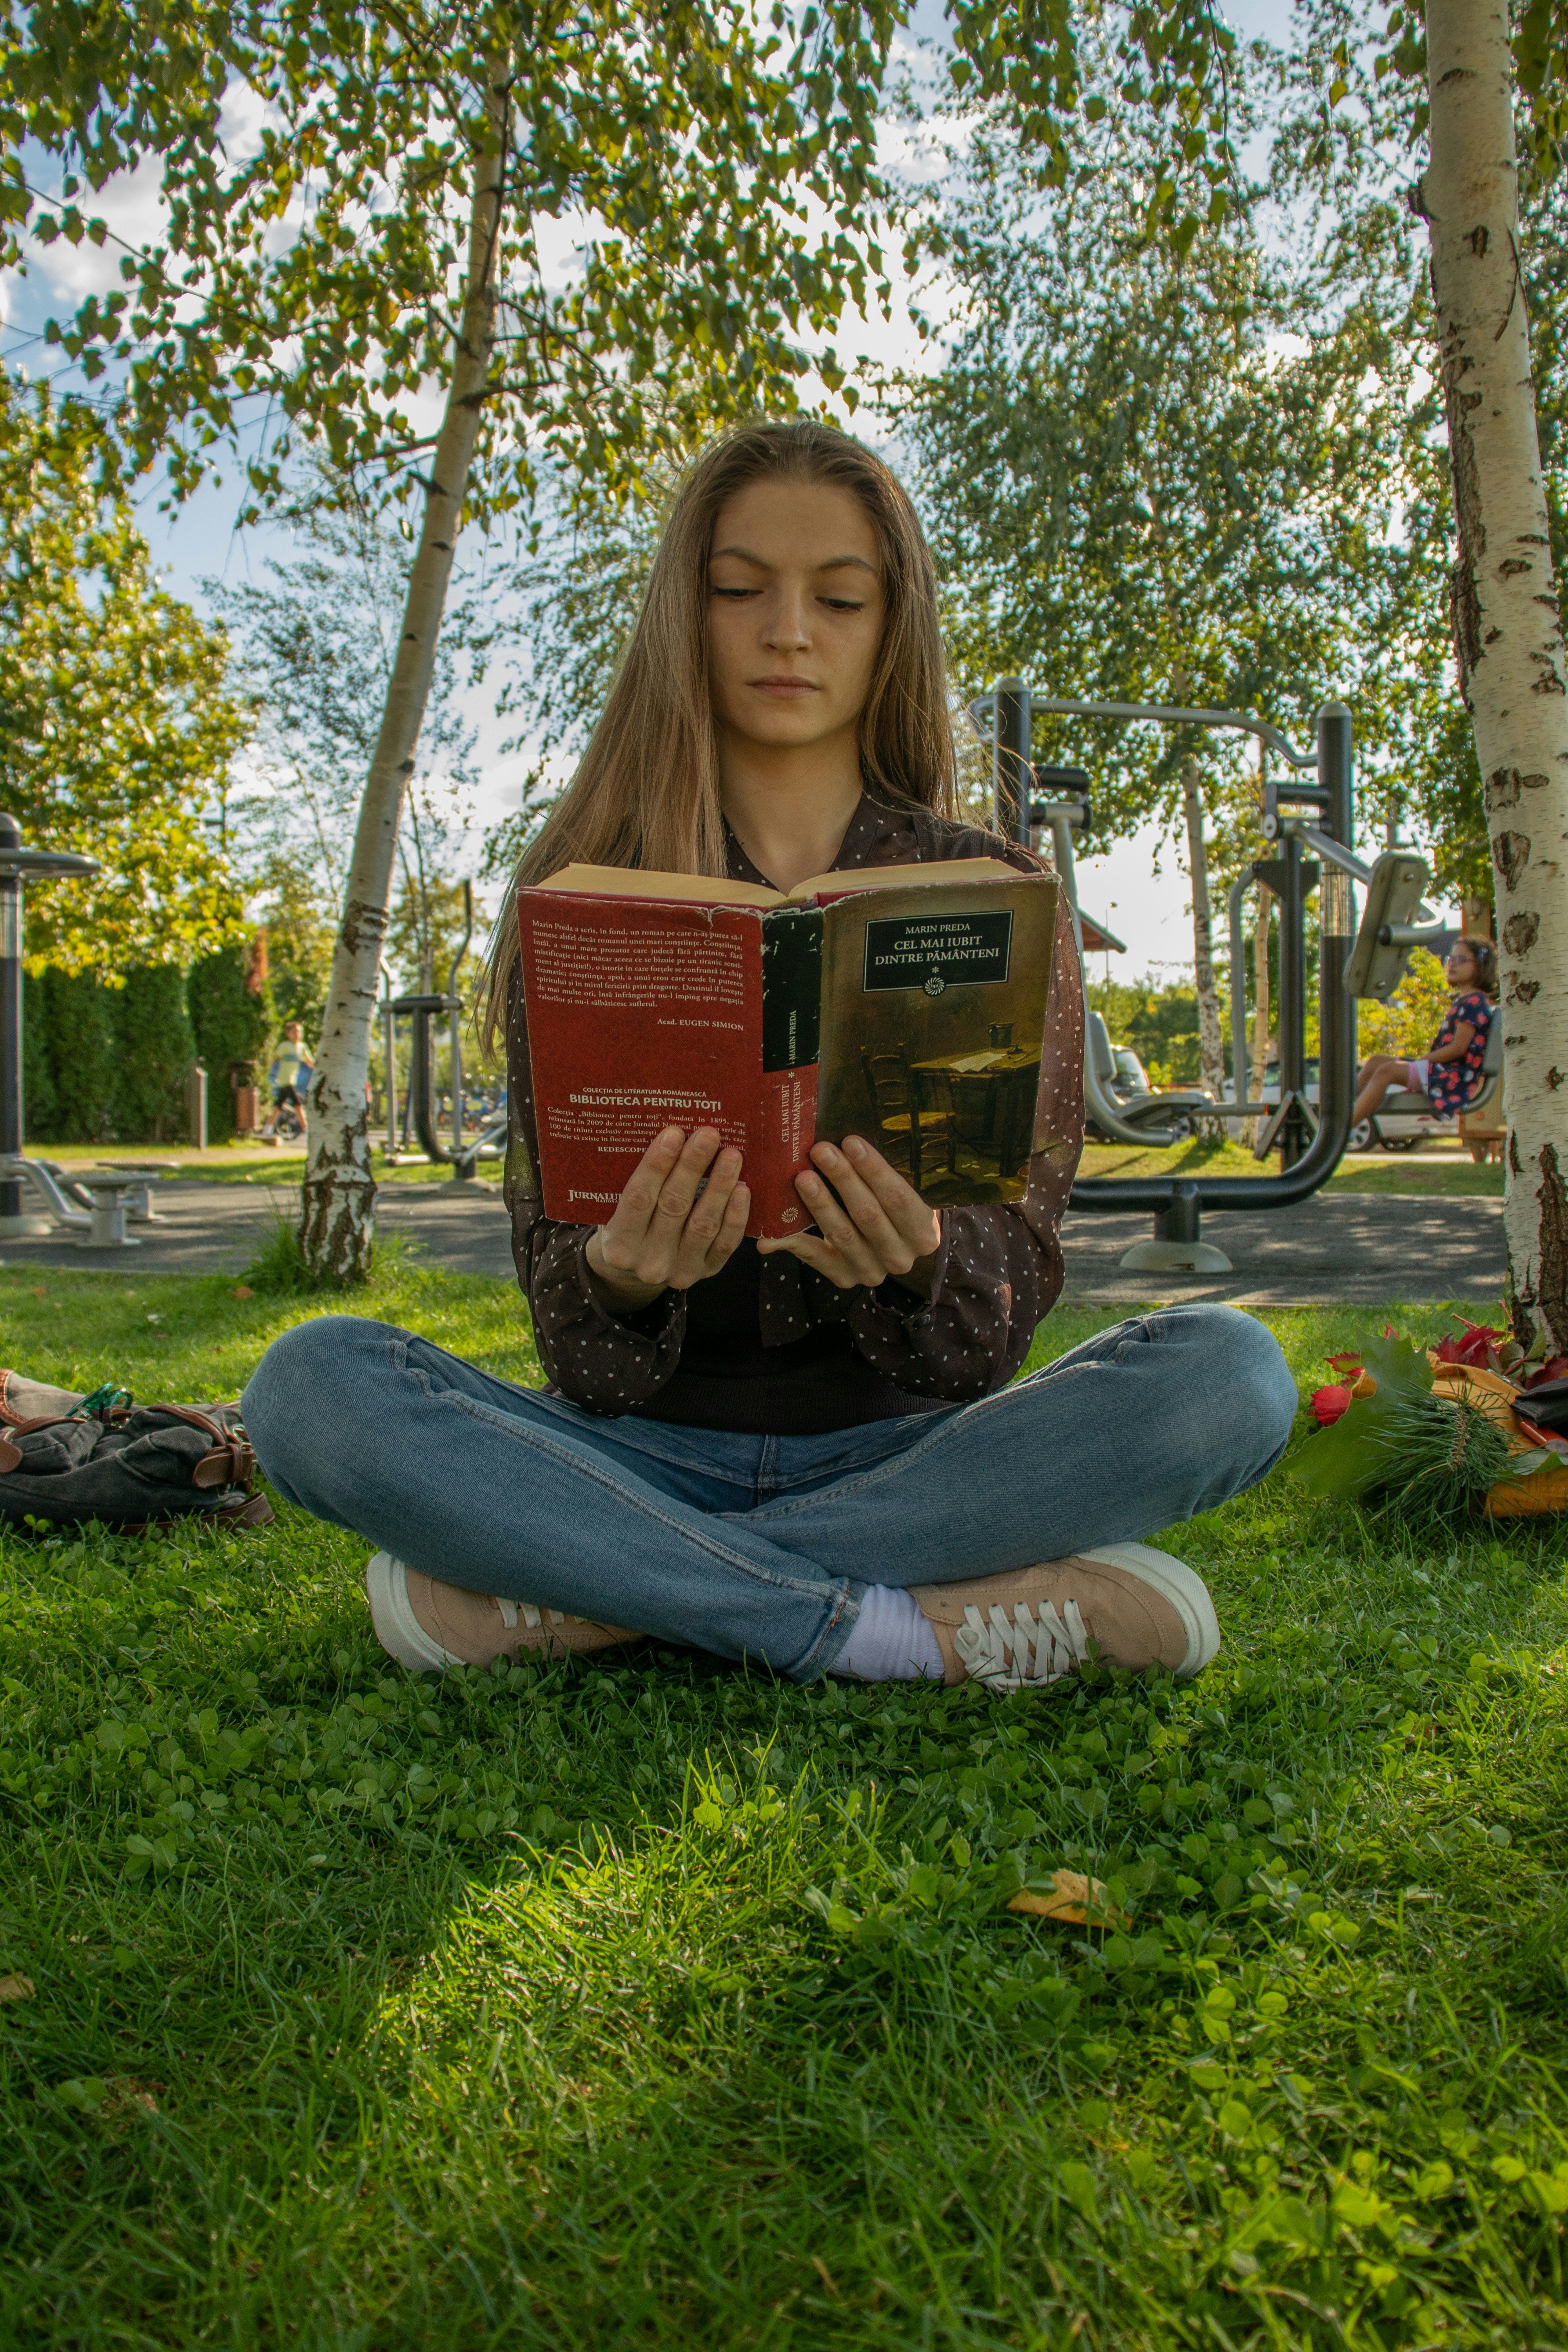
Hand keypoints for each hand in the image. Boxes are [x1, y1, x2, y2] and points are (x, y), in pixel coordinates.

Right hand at [584, 1127, 749, 1311]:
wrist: (637, 1272)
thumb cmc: (630, 1227)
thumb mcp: (618, 1208)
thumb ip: (639, 1182)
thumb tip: (669, 1135)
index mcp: (620, 1244)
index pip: (638, 1198)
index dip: (657, 1165)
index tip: (674, 1133)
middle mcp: (649, 1262)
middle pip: (673, 1207)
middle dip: (692, 1167)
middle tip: (708, 1135)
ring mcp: (680, 1271)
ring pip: (703, 1225)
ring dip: (719, 1186)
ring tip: (731, 1155)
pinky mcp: (707, 1272)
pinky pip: (725, 1243)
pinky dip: (735, 1216)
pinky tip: (743, 1190)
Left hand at [757, 1134, 940, 1291]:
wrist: (896, 1245)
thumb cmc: (897, 1207)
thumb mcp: (906, 1192)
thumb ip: (888, 1175)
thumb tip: (851, 1143)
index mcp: (923, 1234)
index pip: (898, 1198)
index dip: (874, 1169)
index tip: (850, 1141)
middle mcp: (900, 1258)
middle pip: (868, 1214)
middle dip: (842, 1178)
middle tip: (819, 1150)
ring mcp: (872, 1272)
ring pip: (842, 1234)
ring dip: (820, 1204)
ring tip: (802, 1177)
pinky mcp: (845, 1278)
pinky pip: (816, 1258)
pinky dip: (794, 1242)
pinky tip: (772, 1233)